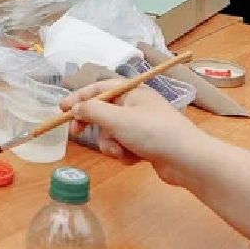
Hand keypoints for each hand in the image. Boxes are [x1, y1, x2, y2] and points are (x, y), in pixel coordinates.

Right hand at [64, 80, 220, 187]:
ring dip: (111, 144)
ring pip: (112, 133)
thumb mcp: (117, 120)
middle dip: (93, 125)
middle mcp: (137, 106)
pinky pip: (123, 146)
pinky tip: (134, 159)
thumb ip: (92, 111)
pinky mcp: (146, 145)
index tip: (62, 109)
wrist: (187, 160)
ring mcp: (142, 126)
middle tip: (77, 134)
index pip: (100, 88)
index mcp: (133, 92)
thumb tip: (76, 108)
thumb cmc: (153, 133)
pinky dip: (124, 153)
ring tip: (122, 151)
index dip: (79, 97)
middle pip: (104, 112)